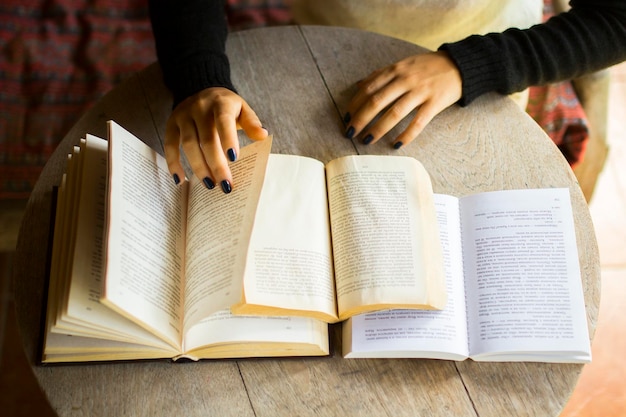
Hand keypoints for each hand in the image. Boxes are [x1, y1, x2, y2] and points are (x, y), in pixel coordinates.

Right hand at [165, 87, 267, 192]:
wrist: (201, 89)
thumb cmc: (226, 106)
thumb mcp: (242, 109)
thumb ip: (252, 122)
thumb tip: (262, 136)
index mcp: (220, 103)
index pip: (224, 121)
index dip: (228, 139)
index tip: (234, 160)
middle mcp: (199, 108)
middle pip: (207, 139)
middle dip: (216, 164)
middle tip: (225, 184)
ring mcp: (183, 116)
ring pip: (188, 144)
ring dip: (199, 167)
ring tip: (210, 185)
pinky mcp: (171, 124)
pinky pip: (169, 145)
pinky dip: (173, 163)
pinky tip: (180, 180)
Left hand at [343, 51, 461, 147]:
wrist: (460, 64)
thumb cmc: (428, 67)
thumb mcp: (403, 64)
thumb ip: (382, 74)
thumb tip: (359, 85)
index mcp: (396, 70)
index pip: (368, 88)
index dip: (354, 104)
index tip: (346, 118)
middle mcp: (405, 79)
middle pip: (377, 101)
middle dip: (360, 119)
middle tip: (350, 133)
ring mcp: (420, 91)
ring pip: (394, 113)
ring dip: (378, 128)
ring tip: (367, 140)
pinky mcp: (434, 103)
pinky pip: (418, 122)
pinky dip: (406, 135)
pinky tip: (396, 144)